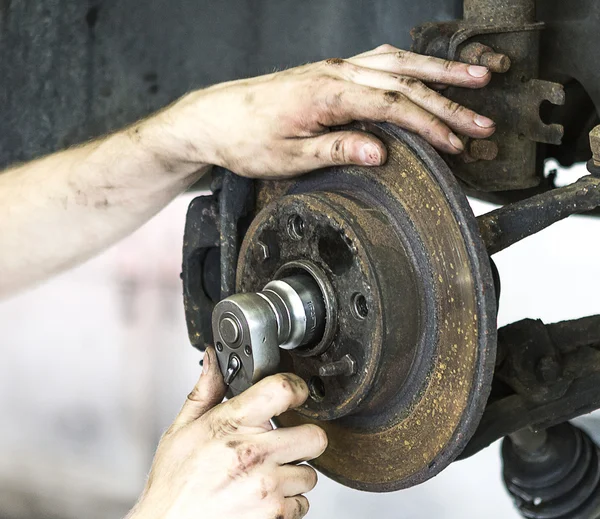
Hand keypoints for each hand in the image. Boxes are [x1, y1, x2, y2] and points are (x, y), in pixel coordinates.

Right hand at [128, 347, 325, 518]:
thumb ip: (205, 392)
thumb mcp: (181, 431)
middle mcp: (255, 454)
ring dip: (293, 474)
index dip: (297, 388)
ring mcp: (268, 487)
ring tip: (264, 476)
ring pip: (310, 474)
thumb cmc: (174, 485)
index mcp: (233, 425)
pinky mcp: (275, 515)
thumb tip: (213, 360)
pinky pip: (302, 504)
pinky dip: (288, 503)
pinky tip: (262, 497)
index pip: (283, 390)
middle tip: (283, 444)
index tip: (296, 394)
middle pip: (315, 436)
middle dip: (302, 439)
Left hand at [144, 44, 494, 177]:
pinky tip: (425, 73)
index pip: (393, 107)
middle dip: (449, 101)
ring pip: (397, 64)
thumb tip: (381, 151)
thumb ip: (336, 149)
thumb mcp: (288, 157)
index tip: (457, 143)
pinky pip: (379, 61)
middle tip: (483, 120)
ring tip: (476, 79)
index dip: (430, 125)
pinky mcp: (330, 73)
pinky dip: (410, 66)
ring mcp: (334, 68)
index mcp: (327, 94)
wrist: (215, 118)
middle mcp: (335, 73)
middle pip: (404, 81)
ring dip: (438, 74)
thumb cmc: (245, 139)